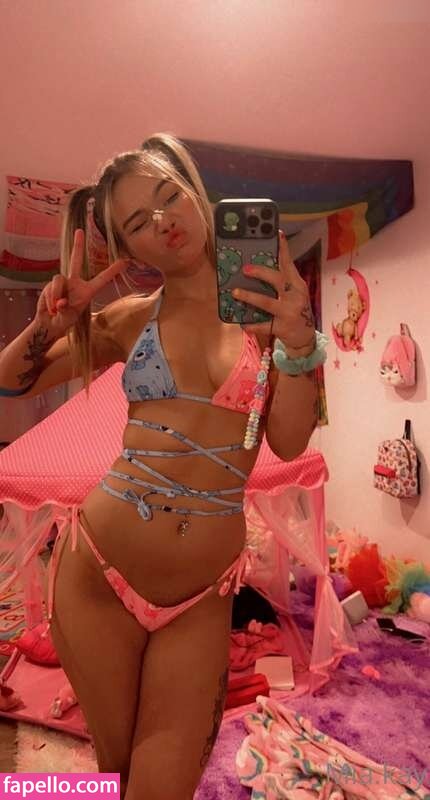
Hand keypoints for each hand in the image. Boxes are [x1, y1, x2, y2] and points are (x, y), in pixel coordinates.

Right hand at [35, 229, 127, 335]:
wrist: (49, 323)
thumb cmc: (64, 320)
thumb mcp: (69, 317)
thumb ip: (65, 308)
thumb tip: (60, 301)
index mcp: (87, 291)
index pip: (102, 279)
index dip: (112, 270)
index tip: (125, 261)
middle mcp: (75, 283)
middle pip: (76, 260)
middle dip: (78, 245)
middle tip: (79, 230)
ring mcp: (63, 282)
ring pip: (60, 280)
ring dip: (57, 295)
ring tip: (57, 309)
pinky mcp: (51, 284)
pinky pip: (51, 287)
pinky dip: (50, 299)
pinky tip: (51, 308)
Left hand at [232, 231, 315, 352]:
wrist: (305, 339)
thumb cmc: (295, 312)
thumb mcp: (294, 295)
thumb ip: (282, 282)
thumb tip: (258, 268)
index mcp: (298, 285)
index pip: (289, 264)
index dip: (283, 249)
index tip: (276, 234)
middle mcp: (296, 297)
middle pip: (277, 280)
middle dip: (260, 273)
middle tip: (245, 269)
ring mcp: (289, 313)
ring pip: (267, 303)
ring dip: (249, 297)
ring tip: (235, 292)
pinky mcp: (282, 328)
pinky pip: (263, 325)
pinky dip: (251, 324)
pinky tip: (242, 323)